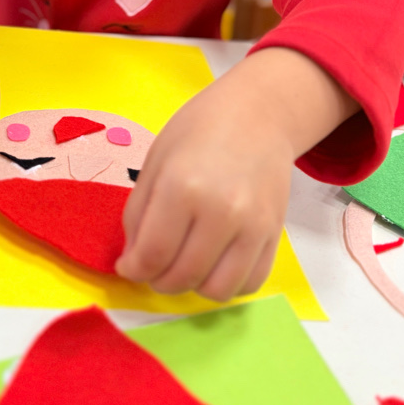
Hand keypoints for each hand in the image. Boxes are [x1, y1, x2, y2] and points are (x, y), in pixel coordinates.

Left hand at [116, 48, 356, 300]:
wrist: (259, 113)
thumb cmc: (200, 129)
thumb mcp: (156, 161)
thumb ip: (138, 213)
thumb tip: (133, 260)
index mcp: (183, 187)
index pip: (152, 254)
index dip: (134, 269)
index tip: (129, 266)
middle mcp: (221, 211)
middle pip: (182, 277)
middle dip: (158, 280)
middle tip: (153, 266)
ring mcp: (253, 226)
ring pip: (217, 291)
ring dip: (193, 287)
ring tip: (183, 264)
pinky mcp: (274, 234)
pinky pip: (250, 283)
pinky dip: (227, 284)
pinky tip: (213, 263)